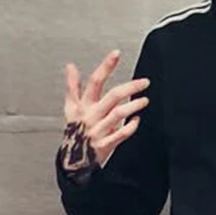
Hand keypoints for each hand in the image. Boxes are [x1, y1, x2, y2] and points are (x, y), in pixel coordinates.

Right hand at [60, 50, 150, 170]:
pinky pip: (120, 134)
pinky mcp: (105, 144)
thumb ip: (72, 87)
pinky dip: (130, 127)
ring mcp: (99, 130)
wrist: (74, 160)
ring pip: (118, 114)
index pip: (95, 81)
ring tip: (145, 100)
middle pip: (112, 96)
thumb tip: (70, 66)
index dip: (105, 67)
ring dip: (133, 106)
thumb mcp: (70, 108)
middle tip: (144, 82)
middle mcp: (92, 116)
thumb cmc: (75, 132)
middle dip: (130, 87)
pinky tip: (137, 120)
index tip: (116, 54)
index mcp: (84, 105)